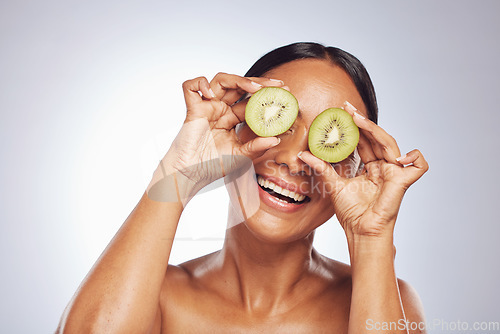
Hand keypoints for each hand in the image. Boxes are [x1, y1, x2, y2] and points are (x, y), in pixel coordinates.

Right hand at [154, 73, 283, 199]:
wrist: (191, 174)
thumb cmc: (213, 165)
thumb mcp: (240, 157)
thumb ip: (256, 147)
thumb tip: (276, 140)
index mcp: (231, 118)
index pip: (251, 100)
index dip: (267, 95)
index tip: (285, 94)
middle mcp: (220, 109)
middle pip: (239, 85)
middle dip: (259, 82)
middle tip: (277, 85)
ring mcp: (206, 107)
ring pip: (221, 80)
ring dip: (238, 80)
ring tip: (254, 88)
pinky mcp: (192, 109)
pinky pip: (190, 87)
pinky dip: (200, 84)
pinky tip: (211, 94)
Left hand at [298, 102, 428, 238]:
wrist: (360, 231)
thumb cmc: (350, 212)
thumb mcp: (333, 184)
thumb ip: (321, 167)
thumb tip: (302, 154)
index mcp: (371, 167)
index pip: (365, 141)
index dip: (355, 126)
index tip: (342, 111)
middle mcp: (384, 167)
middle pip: (376, 138)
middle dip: (362, 121)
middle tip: (347, 107)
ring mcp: (395, 173)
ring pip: (390, 144)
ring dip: (374, 129)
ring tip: (357, 119)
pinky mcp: (403, 182)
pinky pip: (419, 165)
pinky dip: (414, 157)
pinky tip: (397, 156)